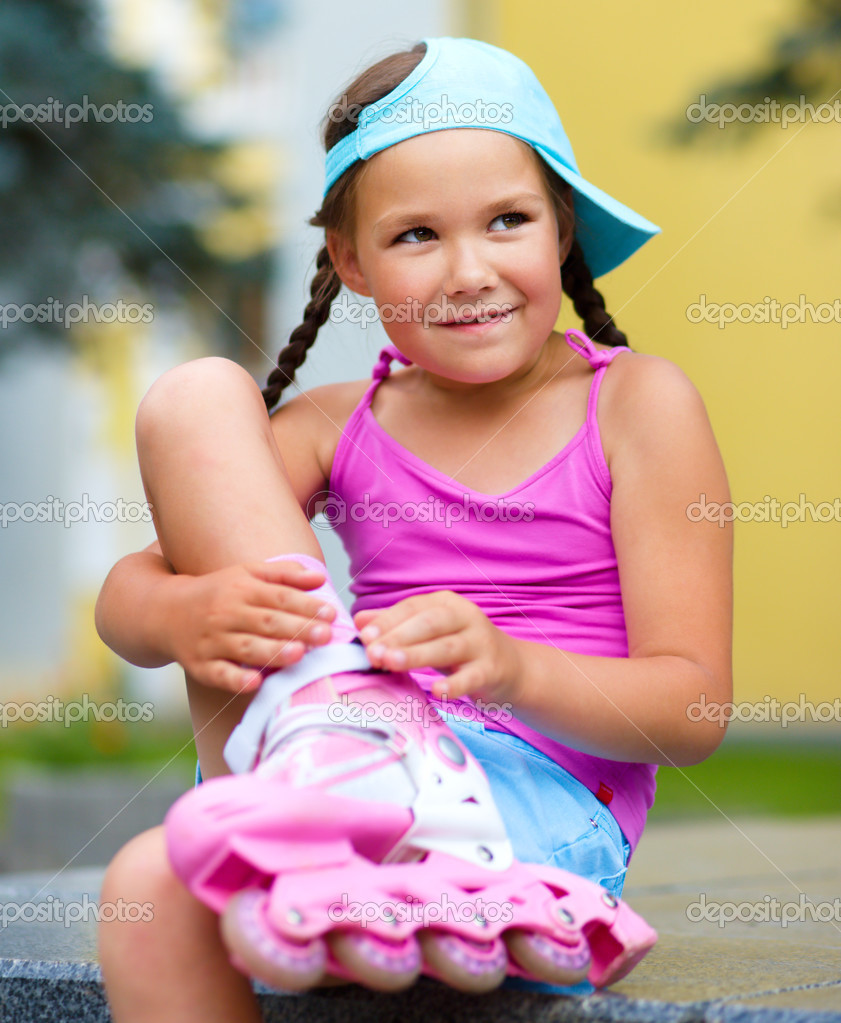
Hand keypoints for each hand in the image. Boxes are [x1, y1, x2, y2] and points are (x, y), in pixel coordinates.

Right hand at [160, 559, 337, 693]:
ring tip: (300, 655)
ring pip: (246, 648)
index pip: (278, 597)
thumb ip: (284, 574)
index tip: (330, 613)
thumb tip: (320, 577)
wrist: (162, 612)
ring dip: (272, 652)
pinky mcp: (200, 666)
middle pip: (266, 622)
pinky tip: (256, 682)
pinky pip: (219, 674)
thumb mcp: (246, 574)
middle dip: (297, 628)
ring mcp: (212, 641)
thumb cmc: (217, 593)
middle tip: (326, 636)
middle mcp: (226, 613)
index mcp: (241, 589)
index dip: (305, 605)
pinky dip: (237, 679)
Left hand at [353, 591, 522, 706]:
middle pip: (428, 623)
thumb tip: (359, 620)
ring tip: (391, 663)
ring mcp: (480, 642)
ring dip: (417, 655)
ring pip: (446, 647)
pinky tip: (437, 692)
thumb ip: (396, 625)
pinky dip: (455, 685)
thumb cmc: (461, 648)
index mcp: (446, 603)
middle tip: (373, 652)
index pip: (412, 608)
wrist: (511, 667)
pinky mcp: (492, 669)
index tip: (364, 636)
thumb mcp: (429, 632)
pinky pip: (472, 676)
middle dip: (398, 637)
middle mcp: (465, 617)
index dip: (388, 621)